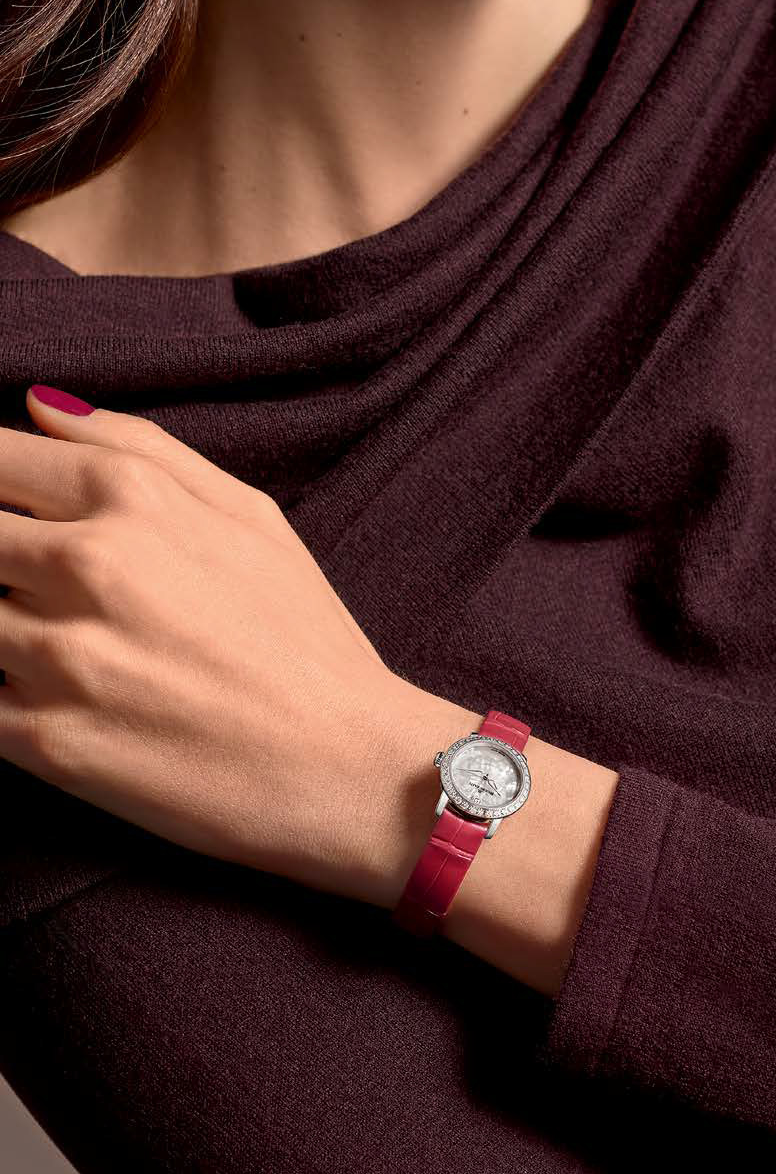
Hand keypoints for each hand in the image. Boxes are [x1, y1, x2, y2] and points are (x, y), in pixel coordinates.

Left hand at [0, 384, 430, 898]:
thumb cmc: (305, 637)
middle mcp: (85, 566)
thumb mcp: (250, 514)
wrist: (345, 768)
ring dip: (7, 624)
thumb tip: (40, 406)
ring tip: (83, 646)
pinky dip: (5, 690)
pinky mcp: (43, 742)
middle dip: (4, 556)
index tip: (17, 512)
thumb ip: (139, 446)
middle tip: (57, 588)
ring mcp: (57, 656)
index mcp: (132, 499)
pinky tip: (65, 697)